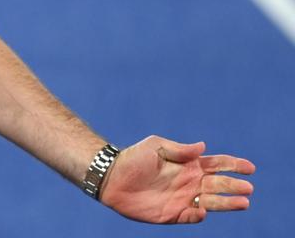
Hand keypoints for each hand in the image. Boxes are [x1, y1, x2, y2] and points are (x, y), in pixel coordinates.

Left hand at [100, 135, 254, 223]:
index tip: (250, 167)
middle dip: (234, 186)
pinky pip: (190, 217)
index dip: (234, 165)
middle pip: (219, 185)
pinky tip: (202, 211)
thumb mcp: (156, 146)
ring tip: (243, 203)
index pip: (217, 165)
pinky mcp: (172, 214)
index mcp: (189, 165)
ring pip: (211, 203)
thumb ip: (180, 149)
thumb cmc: (134, 158)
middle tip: (248, 188)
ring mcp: (182, 199)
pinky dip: (198, 215)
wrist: (111, 176)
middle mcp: (190, 182)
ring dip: (226, 203)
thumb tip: (203, 147)